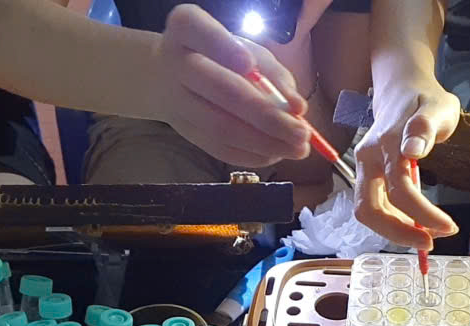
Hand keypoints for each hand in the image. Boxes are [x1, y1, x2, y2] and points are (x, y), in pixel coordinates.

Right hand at [155, 4, 310, 166]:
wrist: (167, 77)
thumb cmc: (218, 57)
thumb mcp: (244, 48)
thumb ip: (271, 72)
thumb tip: (297, 108)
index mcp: (186, 28)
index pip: (197, 29)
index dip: (223, 47)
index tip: (249, 64)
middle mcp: (175, 62)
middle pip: (220, 89)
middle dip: (266, 115)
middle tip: (302, 133)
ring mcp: (175, 101)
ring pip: (222, 127)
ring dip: (265, 142)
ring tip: (298, 149)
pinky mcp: (183, 131)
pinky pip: (219, 148)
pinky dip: (252, 154)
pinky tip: (277, 153)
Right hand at [353, 79, 460, 249]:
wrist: (402, 88)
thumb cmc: (425, 98)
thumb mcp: (437, 106)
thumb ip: (425, 127)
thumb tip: (413, 150)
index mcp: (384, 143)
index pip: (399, 189)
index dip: (422, 214)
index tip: (449, 227)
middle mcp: (367, 158)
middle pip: (368, 209)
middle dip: (398, 233)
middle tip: (429, 243)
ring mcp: (364, 168)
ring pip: (368, 211)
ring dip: (395, 230)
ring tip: (427, 235)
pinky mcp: (368, 175)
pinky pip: (374, 205)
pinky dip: (393, 220)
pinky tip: (416, 223)